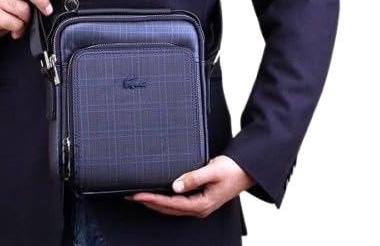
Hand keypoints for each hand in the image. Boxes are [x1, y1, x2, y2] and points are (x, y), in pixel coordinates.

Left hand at [124, 155, 254, 216]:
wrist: (248, 170)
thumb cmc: (234, 170)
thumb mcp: (213, 170)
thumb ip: (194, 177)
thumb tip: (176, 184)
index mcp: (202, 204)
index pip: (171, 203)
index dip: (152, 198)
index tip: (138, 194)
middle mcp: (200, 208)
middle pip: (168, 208)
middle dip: (148, 202)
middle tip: (131, 196)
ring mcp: (200, 205)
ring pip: (172, 208)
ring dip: (155, 202)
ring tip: (140, 196)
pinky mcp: (201, 199)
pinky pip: (178, 203)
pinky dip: (166, 200)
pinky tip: (159, 195)